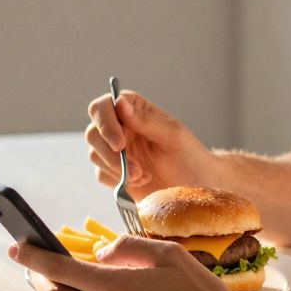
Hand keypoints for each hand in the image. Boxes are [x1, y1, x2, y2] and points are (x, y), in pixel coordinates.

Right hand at [85, 90, 216, 199]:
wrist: (198, 188)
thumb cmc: (191, 157)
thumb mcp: (173, 136)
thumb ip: (146, 120)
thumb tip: (119, 102)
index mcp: (134, 110)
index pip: (103, 106)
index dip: (105, 123)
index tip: (119, 144)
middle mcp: (120, 127)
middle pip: (93, 132)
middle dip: (109, 153)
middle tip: (134, 169)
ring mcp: (116, 151)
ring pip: (94, 154)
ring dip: (117, 169)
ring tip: (144, 175)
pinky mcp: (114, 173)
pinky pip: (101, 174)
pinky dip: (118, 180)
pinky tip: (142, 181)